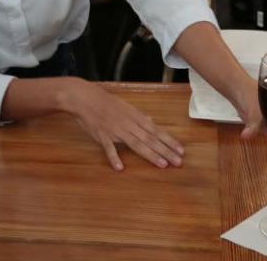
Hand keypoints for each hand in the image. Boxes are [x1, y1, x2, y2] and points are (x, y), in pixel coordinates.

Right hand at [65, 80, 184, 170]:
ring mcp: (116, 130)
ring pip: (136, 144)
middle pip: (150, 139)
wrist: (85, 98)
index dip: (169, 141)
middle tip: (178, 162)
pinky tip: (120, 168)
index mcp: (135, 117)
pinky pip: (109, 148)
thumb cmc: (106, 102)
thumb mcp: (126, 107)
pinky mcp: (102, 136)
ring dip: (150, 154)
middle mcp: (129, 124)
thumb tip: (151, 121)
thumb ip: (139, 116)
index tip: (181, 150)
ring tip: (162, 164)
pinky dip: (114, 157)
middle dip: (165, 151)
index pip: (156, 131)